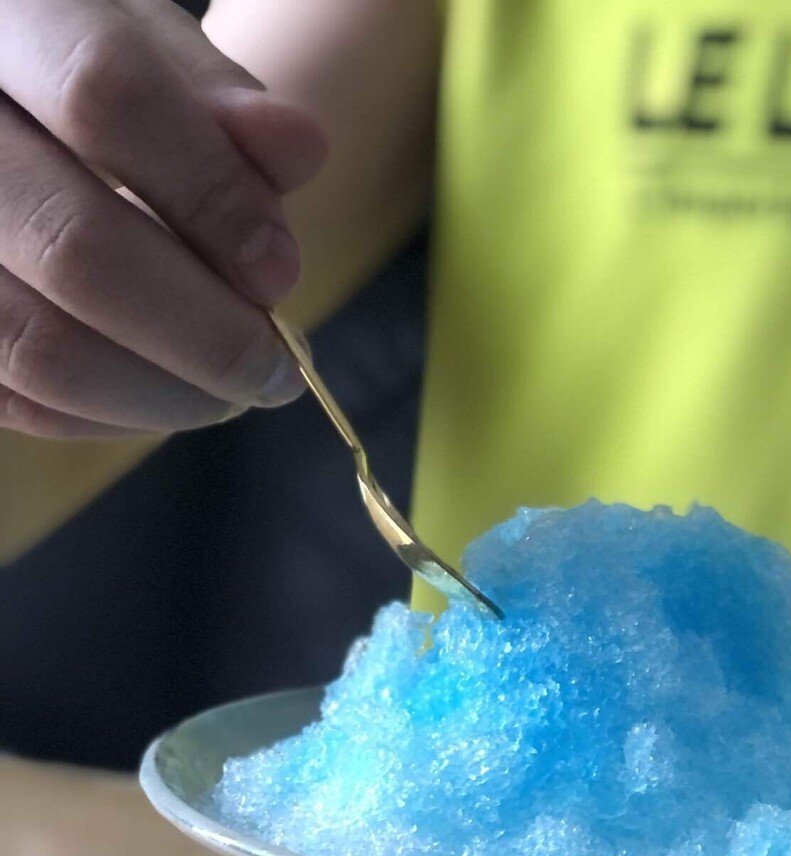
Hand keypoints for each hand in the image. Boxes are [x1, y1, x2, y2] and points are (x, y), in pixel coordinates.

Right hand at [0, 0, 326, 439]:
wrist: (1, 111)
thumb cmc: (83, 74)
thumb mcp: (151, 52)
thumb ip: (220, 100)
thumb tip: (297, 147)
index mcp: (5, 19)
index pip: (105, 97)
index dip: (210, 197)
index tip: (280, 274)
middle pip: (75, 247)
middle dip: (207, 334)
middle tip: (277, 369)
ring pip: (38, 347)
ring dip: (165, 394)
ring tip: (233, 391)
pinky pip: (16, 399)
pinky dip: (108, 418)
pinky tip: (164, 394)